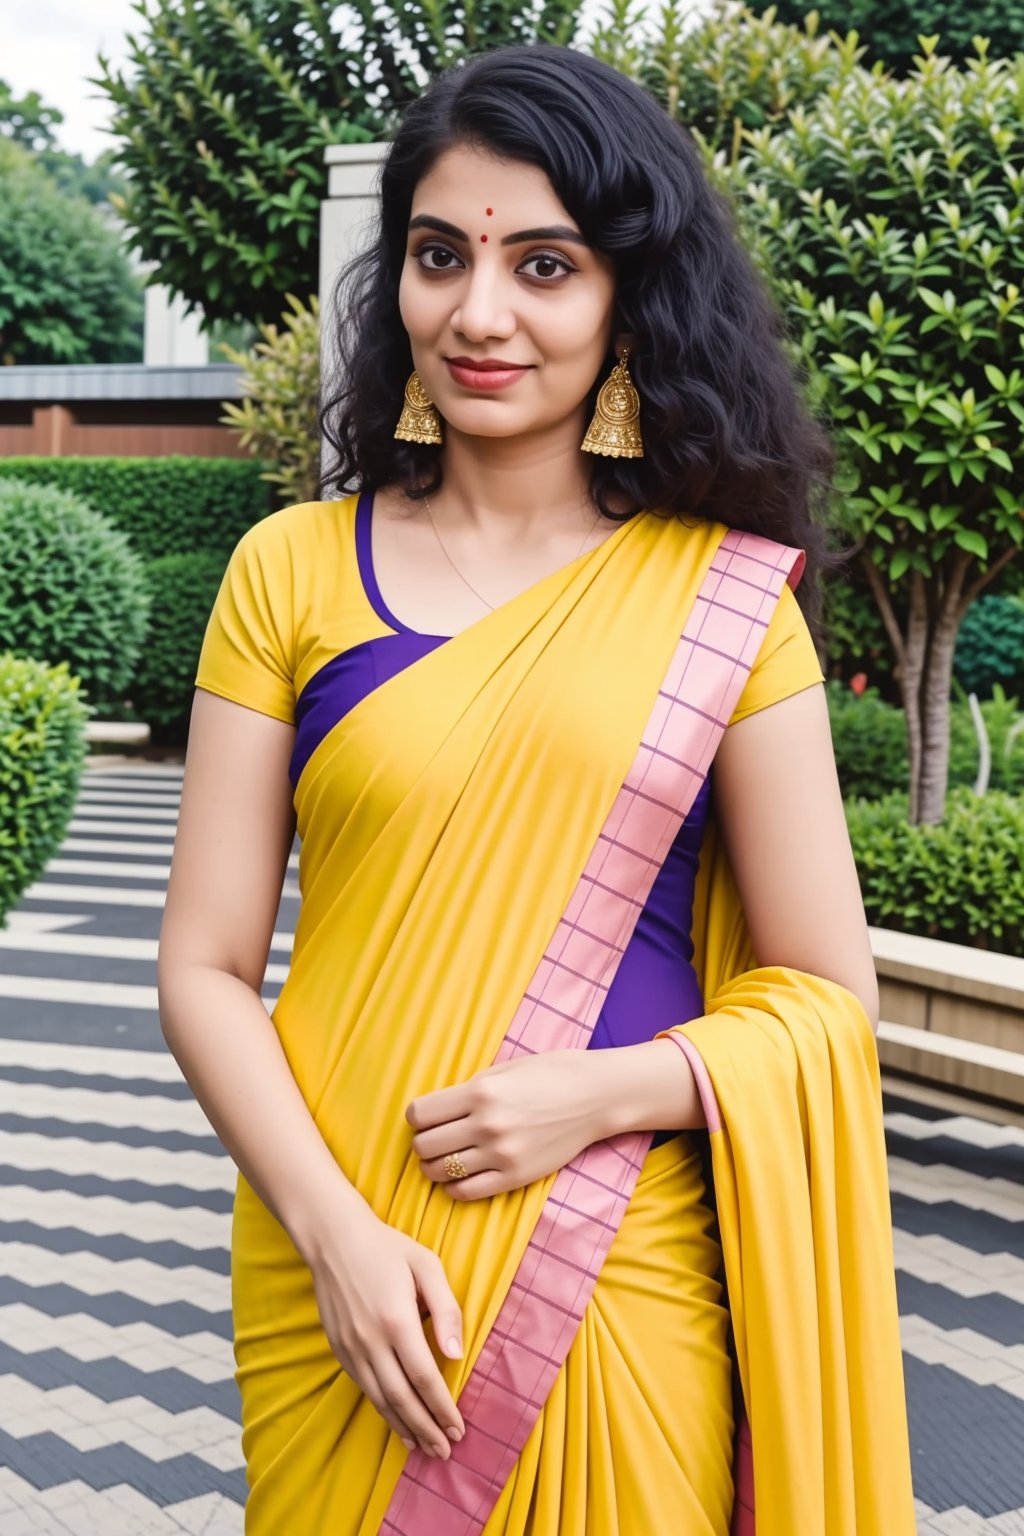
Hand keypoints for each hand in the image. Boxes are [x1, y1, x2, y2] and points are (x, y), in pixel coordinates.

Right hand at [306, 1201, 465, 1460]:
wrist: (333, 1238)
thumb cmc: (387, 1247)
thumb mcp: (427, 1265)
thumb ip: (446, 1308)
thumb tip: (456, 1354)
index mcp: (397, 1320)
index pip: (424, 1377)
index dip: (442, 1407)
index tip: (458, 1427)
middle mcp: (371, 1340)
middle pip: (402, 1398)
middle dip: (426, 1428)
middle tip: (445, 1451)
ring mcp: (351, 1347)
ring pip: (380, 1399)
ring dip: (404, 1427)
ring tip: (424, 1448)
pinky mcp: (339, 1349)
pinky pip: (364, 1388)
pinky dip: (382, 1411)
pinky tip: (396, 1423)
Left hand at [406, 1050, 610, 1199]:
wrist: (596, 1096)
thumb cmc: (550, 1074)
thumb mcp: (503, 1069)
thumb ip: (468, 1090)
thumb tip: (434, 1110)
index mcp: (481, 1091)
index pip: (419, 1114)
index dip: (417, 1116)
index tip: (425, 1117)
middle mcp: (487, 1124)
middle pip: (425, 1145)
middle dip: (422, 1142)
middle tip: (433, 1138)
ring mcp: (501, 1154)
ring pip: (440, 1172)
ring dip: (434, 1166)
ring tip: (444, 1158)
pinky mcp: (515, 1177)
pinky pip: (466, 1192)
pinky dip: (454, 1187)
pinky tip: (460, 1176)